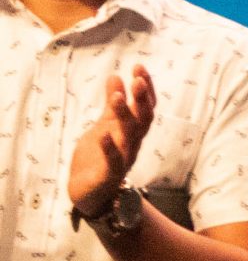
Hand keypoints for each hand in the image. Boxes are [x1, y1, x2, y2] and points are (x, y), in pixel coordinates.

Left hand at [68, 66, 155, 220]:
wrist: (88, 193)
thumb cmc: (98, 157)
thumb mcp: (103, 125)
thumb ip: (112, 105)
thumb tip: (115, 76)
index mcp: (133, 130)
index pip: (146, 106)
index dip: (146, 87)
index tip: (138, 67)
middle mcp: (134, 143)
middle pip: (144, 118)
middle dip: (142, 98)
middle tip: (137, 78)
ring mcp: (125, 159)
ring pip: (131, 136)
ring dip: (125, 116)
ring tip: (115, 97)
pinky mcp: (110, 175)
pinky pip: (114, 161)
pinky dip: (109, 148)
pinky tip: (103, 134)